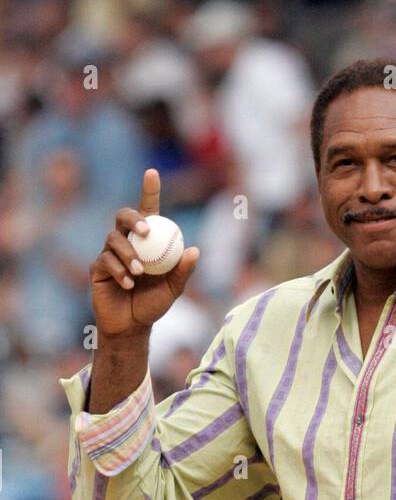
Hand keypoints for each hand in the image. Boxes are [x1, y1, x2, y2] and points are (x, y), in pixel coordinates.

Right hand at [89, 168, 199, 339]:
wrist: (131, 326)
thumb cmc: (153, 305)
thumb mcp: (173, 289)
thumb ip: (182, 271)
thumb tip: (195, 250)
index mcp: (147, 241)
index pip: (147, 210)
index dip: (148, 190)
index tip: (152, 173)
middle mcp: (127, 242)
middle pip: (123, 217)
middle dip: (133, 219)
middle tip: (145, 231)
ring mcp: (109, 254)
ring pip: (113, 239)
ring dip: (128, 254)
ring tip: (139, 273)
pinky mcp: (97, 268)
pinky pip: (105, 261)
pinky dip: (119, 271)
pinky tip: (128, 284)